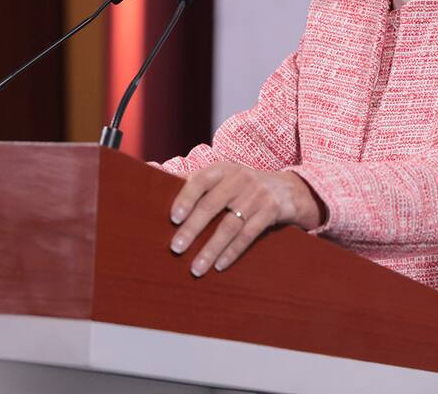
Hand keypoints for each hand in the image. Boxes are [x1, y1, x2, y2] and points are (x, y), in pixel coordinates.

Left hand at [168, 161, 321, 276]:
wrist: (287, 189)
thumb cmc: (242, 185)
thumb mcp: (222, 176)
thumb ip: (191, 179)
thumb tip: (149, 170)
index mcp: (223, 169)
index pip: (200, 180)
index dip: (185, 198)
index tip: (173, 218)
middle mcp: (240, 179)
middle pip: (212, 205)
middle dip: (193, 228)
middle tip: (176, 248)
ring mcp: (256, 195)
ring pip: (230, 225)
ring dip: (211, 248)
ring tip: (196, 268)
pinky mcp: (270, 211)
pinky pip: (249, 234)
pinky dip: (233, 252)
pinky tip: (220, 266)